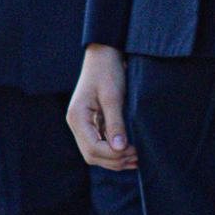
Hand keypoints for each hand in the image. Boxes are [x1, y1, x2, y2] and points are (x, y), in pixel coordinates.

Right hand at [67, 45, 137, 170]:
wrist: (104, 55)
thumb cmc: (108, 71)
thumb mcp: (113, 96)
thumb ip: (115, 123)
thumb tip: (120, 149)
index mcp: (77, 117)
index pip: (92, 148)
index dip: (113, 154)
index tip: (134, 151)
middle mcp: (76, 124)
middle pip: (92, 155)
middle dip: (114, 160)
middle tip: (138, 156)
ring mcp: (82, 125)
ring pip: (95, 153)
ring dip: (114, 159)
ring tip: (136, 158)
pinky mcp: (91, 123)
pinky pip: (99, 144)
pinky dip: (113, 151)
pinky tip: (129, 151)